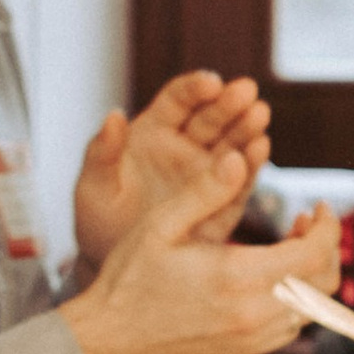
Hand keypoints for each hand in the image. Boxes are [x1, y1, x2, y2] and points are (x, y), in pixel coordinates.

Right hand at [63, 149, 338, 353]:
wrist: (110, 339)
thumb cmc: (130, 280)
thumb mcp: (161, 224)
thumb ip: (206, 190)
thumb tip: (240, 158)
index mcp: (238, 276)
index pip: (315, 253)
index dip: (328, 226)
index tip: (319, 207)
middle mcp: (254, 313)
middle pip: (326, 283)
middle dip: (326, 247)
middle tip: (306, 222)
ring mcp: (253, 339)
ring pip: (314, 308)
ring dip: (312, 274)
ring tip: (288, 245)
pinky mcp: (246, 353)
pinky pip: (292, 327)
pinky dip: (296, 300)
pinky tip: (271, 278)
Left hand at [71, 71, 270, 275]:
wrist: (122, 271)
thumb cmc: (99, 222)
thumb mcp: (92, 188)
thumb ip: (101, 153)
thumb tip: (113, 115)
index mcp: (152, 132)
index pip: (178, 100)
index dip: (195, 88)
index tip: (211, 82)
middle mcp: (185, 146)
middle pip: (212, 117)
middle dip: (229, 103)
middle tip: (247, 91)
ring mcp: (208, 172)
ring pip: (231, 143)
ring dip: (247, 127)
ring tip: (260, 115)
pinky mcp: (223, 200)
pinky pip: (240, 179)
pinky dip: (251, 164)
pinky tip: (260, 149)